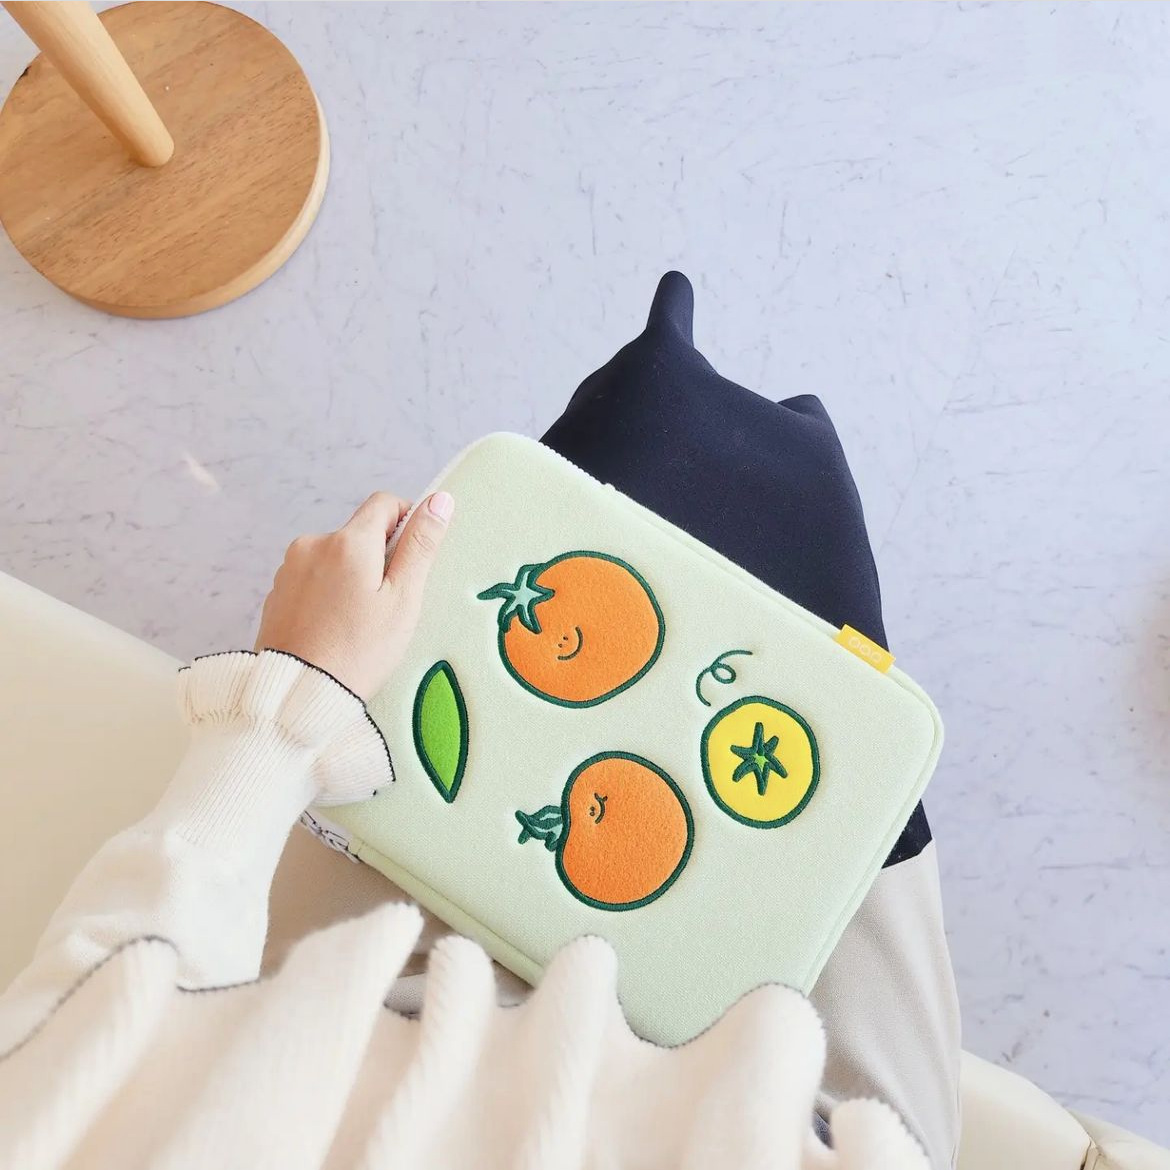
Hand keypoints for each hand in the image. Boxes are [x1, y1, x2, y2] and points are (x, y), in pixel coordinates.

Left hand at [255, 490, 454, 699]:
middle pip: (358, 532)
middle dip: (378, 557)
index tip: (411, 561)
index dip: (407, 523)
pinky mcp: (276, 592)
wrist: (297, 695)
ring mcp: (290, 568)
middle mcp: (313, 544)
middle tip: (388, 603)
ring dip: (351, 575)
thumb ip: (420, 546)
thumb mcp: (403, 599)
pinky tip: (334, 628)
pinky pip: (312, 579)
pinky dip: (327, 594)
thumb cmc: (359, 652)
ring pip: (335, 557)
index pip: (385, 503)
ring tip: (358, 622)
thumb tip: (440, 500)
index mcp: (349, 542)